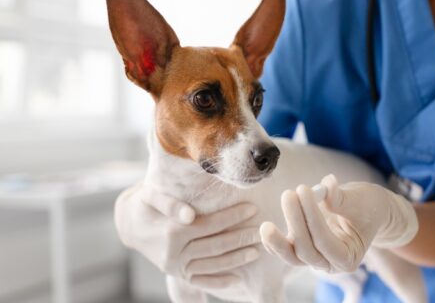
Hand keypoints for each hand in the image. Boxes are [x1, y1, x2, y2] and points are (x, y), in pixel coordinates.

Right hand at [115, 183, 260, 287]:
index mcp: (171, 232)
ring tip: (257, 251)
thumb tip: (189, 215)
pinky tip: (237, 279)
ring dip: (236, 259)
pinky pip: (200, 281)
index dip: (232, 217)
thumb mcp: (150, 195)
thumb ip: (168, 203)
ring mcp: (176, 267)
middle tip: (263, 230)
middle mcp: (174, 253)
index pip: (210, 224)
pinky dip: (219, 282)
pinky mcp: (177, 275)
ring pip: (212, 264)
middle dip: (242, 237)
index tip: (252, 208)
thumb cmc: (144, 204)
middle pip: (215, 245)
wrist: (129, 225)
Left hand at [259, 175, 417, 272]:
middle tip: (288, 194)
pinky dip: (274, 243)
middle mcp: (330, 263)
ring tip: (265, 226)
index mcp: (348, 258)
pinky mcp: (302, 248)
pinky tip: (265, 231)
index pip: (325, 241)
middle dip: (295, 222)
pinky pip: (286, 250)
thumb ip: (341, 198)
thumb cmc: (366, 205)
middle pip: (306, 251)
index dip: (312, 216)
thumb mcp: (360, 200)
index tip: (303, 190)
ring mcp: (315, 258)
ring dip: (278, 241)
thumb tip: (326, 185)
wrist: (366, 210)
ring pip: (292, 256)